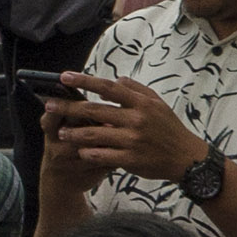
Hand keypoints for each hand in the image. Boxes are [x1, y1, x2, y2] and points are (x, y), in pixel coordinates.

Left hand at [43, 74, 204, 185]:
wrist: (187, 158)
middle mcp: (136, 119)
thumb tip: (116, 79)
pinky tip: (79, 151)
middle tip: (49, 105)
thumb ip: (136, 90)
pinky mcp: (130, 159)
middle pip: (95, 111)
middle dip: (68, 108)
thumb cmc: (170, 129)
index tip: (64, 77)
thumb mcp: (158, 104)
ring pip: (94, 135)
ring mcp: (132, 140)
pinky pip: (102, 155)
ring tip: (60, 133)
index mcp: (142, 103)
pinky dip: (88, 153)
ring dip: (73, 134)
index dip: (84, 81)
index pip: (108, 88)